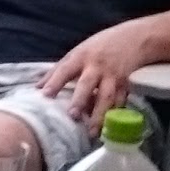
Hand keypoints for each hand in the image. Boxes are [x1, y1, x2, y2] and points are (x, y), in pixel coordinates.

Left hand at [38, 24, 152, 117]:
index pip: (65, 69)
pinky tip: (109, 127)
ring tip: (92, 132)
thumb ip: (57, 70)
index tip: (44, 95)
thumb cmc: (98, 47)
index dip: (55, 82)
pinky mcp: (126, 84)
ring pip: (106, 97)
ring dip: (99, 115)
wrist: (133, 38)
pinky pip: (120, 101)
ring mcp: (113, 76)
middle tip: (73, 115)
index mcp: (81, 57)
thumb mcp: (77, 52)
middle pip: (87, 84)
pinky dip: (114, 114)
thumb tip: (36, 88)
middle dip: (80, 100)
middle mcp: (97, 66)